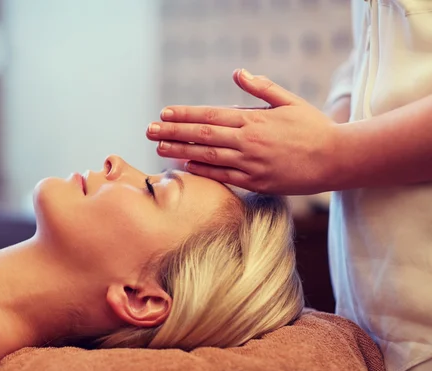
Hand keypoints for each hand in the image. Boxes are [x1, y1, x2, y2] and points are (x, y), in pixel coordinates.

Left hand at [146, 69, 340, 194]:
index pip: (211, 115)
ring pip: (208, 156)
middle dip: (173, 132)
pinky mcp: (257, 182)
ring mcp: (251, 163)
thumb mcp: (289, 101)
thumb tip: (237, 72)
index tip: (164, 113)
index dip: (185, 115)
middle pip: (203, 135)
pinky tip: (185, 166)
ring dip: (181, 151)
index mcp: (254, 120)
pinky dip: (203, 171)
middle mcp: (248, 141)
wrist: (336, 159)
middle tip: (149, 130)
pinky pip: (224, 177)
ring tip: (159, 148)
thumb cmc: (313, 127)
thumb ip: (261, 88)